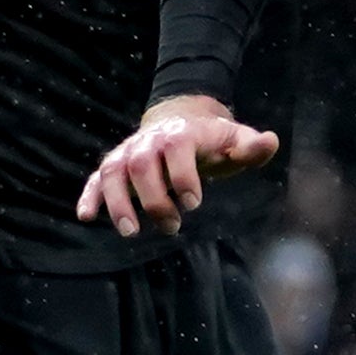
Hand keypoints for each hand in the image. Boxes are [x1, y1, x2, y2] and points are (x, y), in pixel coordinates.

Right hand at [79, 92, 279, 233]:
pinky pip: (97, 179)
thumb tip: (269, 142)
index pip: (176, 150)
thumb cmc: (212, 141)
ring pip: (114, 172)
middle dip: (154, 198)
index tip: (193, 203)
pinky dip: (89, 195)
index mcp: (180, 133)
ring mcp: (128, 153)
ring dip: (118, 202)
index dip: (182, 176)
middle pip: (142, 165)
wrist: (181, 122)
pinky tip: (86, 216)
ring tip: (130, 232)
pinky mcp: (114, 166)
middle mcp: (149, 141)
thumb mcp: (235, 141)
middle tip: (172, 226)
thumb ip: (251, 147)